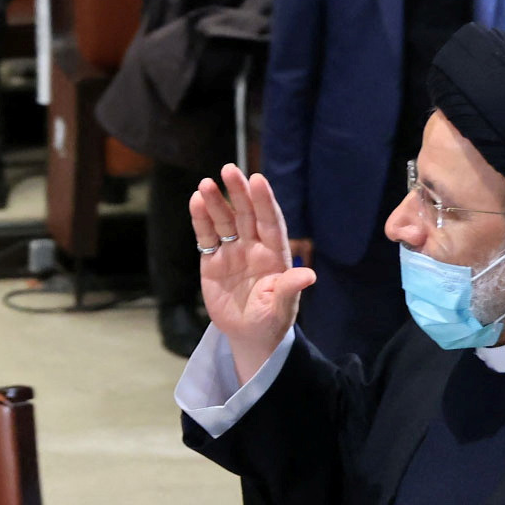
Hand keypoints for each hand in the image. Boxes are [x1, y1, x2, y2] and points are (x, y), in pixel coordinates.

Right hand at [191, 165, 315, 382]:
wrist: (248, 335)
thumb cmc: (271, 320)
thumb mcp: (281, 307)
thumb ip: (290, 288)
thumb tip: (308, 275)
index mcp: (274, 254)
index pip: (269, 221)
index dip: (264, 201)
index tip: (257, 180)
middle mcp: (254, 247)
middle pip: (245, 214)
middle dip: (238, 192)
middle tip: (229, 169)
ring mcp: (232, 252)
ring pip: (224, 221)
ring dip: (215, 202)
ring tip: (205, 184)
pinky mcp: (212, 261)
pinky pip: (206, 236)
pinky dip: (200, 220)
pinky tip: (196, 202)